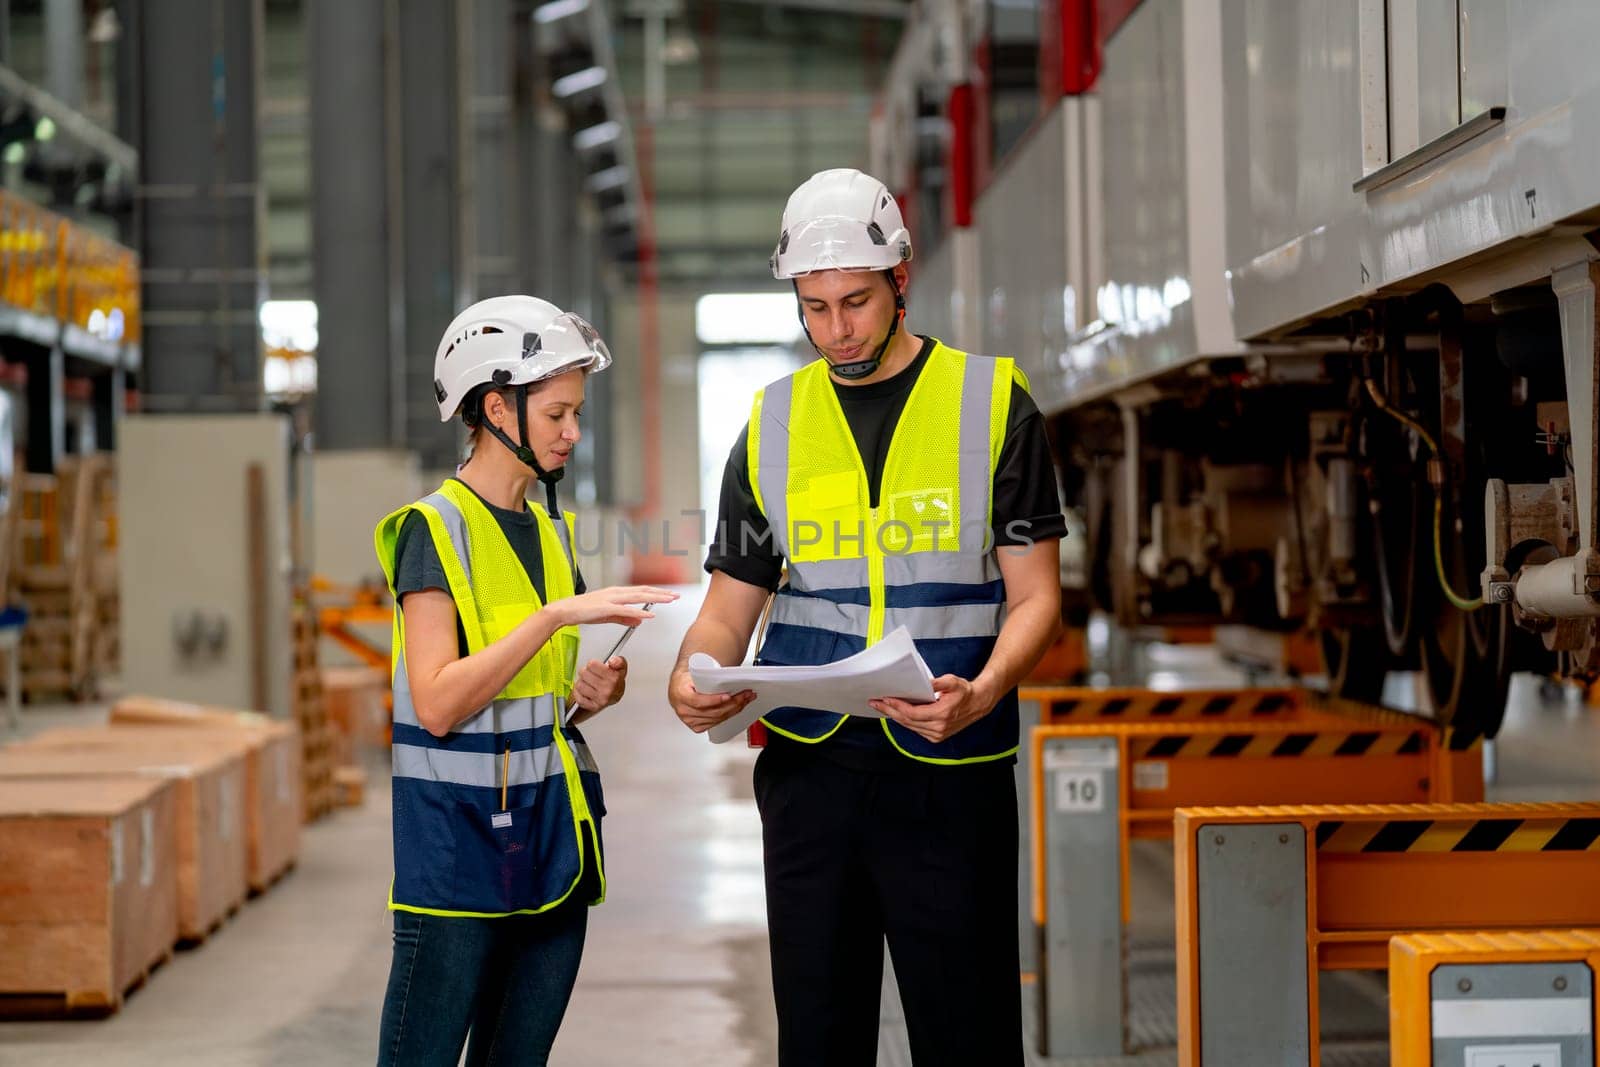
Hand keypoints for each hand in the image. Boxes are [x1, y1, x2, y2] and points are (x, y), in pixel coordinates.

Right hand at [550, 586, 677, 627]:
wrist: (566, 611)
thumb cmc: (584, 611)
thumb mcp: (609, 615)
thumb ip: (625, 617)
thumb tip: (641, 620)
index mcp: (617, 593)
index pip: (642, 591)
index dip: (657, 593)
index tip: (670, 595)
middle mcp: (616, 593)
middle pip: (644, 591)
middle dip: (661, 593)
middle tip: (676, 596)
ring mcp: (611, 599)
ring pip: (638, 597)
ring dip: (655, 598)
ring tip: (669, 600)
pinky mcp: (606, 608)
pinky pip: (626, 610)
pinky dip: (639, 611)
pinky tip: (649, 615)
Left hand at [573, 656, 626, 713]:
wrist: (616, 695)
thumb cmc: (616, 680)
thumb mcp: (621, 667)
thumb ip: (619, 661)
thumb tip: (612, 661)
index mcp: (614, 678)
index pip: (592, 664)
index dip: (592, 664)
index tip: (595, 666)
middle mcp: (608, 690)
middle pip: (583, 673)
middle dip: (585, 672)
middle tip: (590, 674)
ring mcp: (600, 699)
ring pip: (579, 685)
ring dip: (581, 682)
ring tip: (587, 682)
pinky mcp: (593, 707)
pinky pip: (578, 698)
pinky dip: (579, 693)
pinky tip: (584, 690)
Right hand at [668, 665, 755, 733]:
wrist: (679, 685)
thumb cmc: (687, 678)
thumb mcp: (693, 671)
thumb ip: (705, 676)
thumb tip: (725, 676)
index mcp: (680, 695)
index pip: (698, 702)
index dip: (714, 700)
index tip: (728, 696)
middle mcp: (684, 710)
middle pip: (712, 712)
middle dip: (733, 703)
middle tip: (746, 694)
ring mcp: (690, 720)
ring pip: (717, 719)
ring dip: (734, 709)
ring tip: (745, 699)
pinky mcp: (697, 726)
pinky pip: (716, 723)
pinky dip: (728, 715)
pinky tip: (736, 708)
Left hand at [870, 675, 992, 743]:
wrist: (978, 704)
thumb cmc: (965, 692)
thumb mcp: (952, 681)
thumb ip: (937, 682)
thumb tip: (923, 683)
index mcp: (942, 714)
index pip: (912, 713)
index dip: (897, 706)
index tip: (885, 699)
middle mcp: (939, 728)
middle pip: (907, 721)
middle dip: (889, 711)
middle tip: (875, 703)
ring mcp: (937, 734)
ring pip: (910, 726)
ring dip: (895, 717)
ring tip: (882, 707)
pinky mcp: (936, 737)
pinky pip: (915, 729)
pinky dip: (905, 721)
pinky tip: (896, 713)